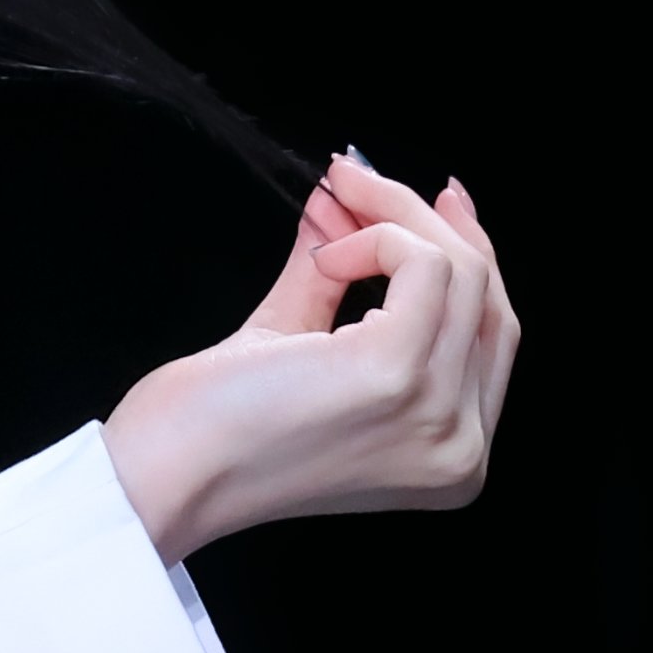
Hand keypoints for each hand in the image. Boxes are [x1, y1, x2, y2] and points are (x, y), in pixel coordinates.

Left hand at [103, 153, 517, 561]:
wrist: (161, 474)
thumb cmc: (210, 427)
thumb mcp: (293, 343)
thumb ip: (332, 278)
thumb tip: (342, 200)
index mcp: (452, 456)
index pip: (491, 337)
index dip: (470, 259)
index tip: (432, 202)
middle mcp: (460, 448)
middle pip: (488, 303)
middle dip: (428, 225)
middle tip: (360, 178)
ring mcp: (436, 416)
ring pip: (461, 274)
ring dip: (393, 217)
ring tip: (332, 206)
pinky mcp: (396, 375)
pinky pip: (424, 267)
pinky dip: (374, 239)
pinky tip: (323, 260)